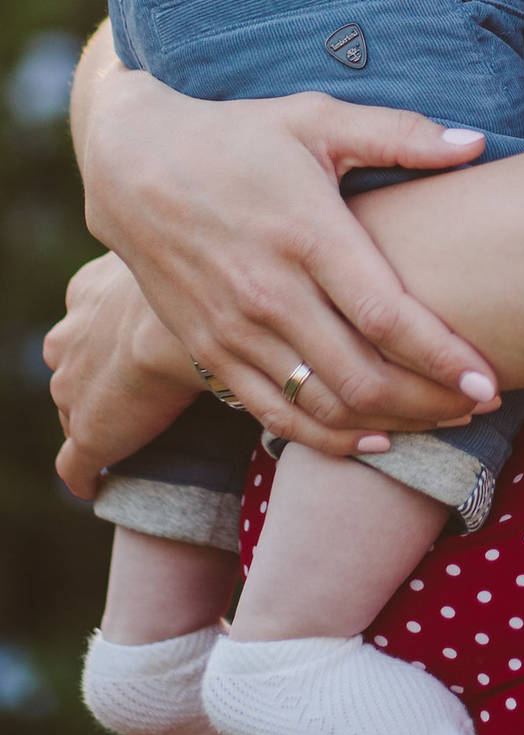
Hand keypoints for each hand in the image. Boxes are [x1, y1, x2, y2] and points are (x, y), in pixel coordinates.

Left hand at [46, 254, 201, 499]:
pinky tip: (101, 484)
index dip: (112, 336)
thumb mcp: (190, 258)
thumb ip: (199, 264)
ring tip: (136, 435)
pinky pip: (74, 466)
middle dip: (98, 378)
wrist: (179, 327)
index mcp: (89, 293)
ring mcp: (72, 389)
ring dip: (100, 421)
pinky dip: (86, 476)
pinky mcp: (88, 435)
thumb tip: (243, 250)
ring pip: (72, 410)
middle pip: (75, 365)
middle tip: (142, 389)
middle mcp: (69, 338)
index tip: (138, 343)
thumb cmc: (197, 281)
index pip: (90, 318)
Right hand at [75, 56, 503, 454]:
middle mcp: (270, 293)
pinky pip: (274, 414)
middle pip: (362, 377)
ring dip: (390, 424)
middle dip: (431, 403)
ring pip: (323, 406)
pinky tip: (373, 439)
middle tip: (481, 406)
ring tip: (443, 422)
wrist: (135, 166)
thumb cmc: (239, 137)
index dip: (443, 357)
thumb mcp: (317, 119)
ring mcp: (235, 330)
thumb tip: (478, 144)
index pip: (386, 316)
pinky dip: (328, 438)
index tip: (488, 383)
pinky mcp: (208, 351)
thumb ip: (401, 134)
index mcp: (308, 235)